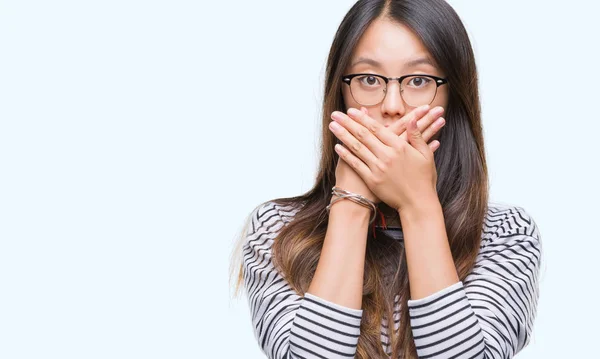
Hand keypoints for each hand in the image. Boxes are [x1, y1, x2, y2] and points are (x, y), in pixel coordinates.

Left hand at [328, 106, 443, 211]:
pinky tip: (337, 147)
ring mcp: (378, 168)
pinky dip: (346, 155)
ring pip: (357, 147)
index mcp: (400, 147)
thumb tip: (412, 120)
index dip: (362, 118)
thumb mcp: (425, 155)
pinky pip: (356, 164)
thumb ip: (417, 136)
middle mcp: (387, 155)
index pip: (377, 128)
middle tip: (335, 114)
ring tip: (332, 126)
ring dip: (343, 135)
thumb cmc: (423, 179)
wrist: (418, 203)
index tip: (352, 111)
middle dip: (348, 122)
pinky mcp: (372, 180)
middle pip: (363, 135)